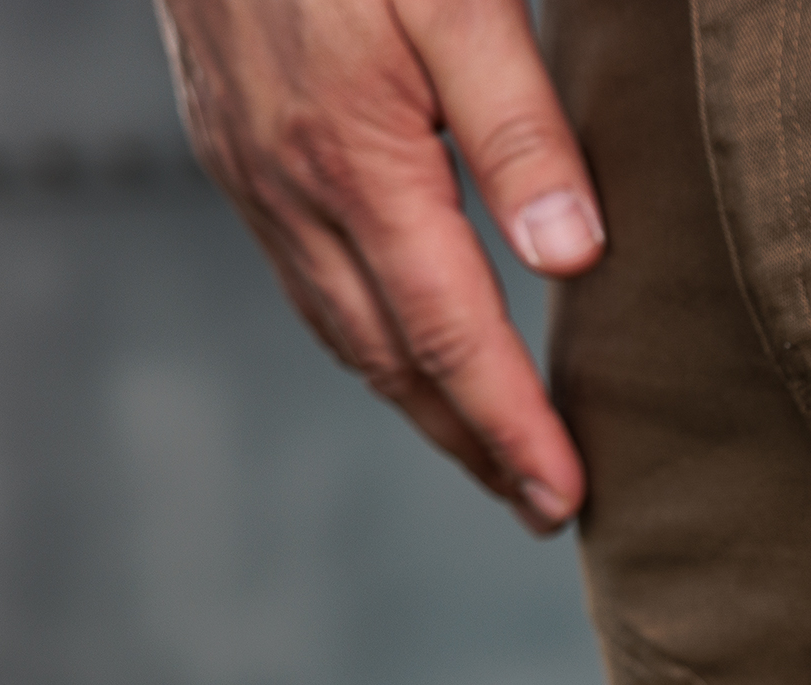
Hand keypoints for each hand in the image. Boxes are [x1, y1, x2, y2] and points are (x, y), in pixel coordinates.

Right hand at [154, 0, 602, 532]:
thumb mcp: (461, 1)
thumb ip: (521, 131)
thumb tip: (574, 261)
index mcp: (356, 165)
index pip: (451, 336)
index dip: (512, 427)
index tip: (567, 495)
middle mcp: (290, 189)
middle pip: (392, 360)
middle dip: (471, 443)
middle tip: (544, 508)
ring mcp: (251, 172)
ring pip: (342, 327)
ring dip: (418, 402)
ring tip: (490, 454)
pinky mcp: (236, 145)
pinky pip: (307, 276)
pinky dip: (368, 336)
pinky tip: (407, 350)